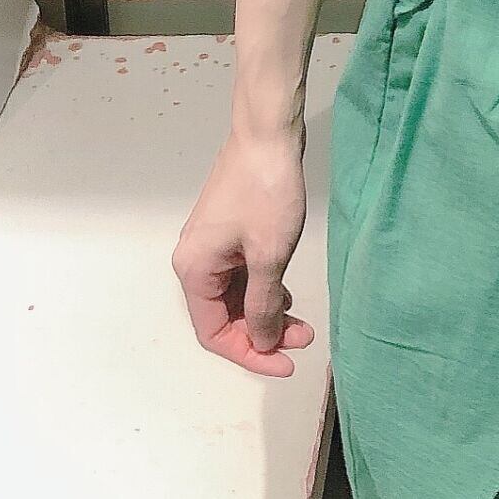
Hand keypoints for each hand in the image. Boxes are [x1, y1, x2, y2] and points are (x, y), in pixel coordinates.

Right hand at [172, 126, 315, 376]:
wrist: (268, 135)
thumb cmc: (266, 190)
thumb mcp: (269, 256)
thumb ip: (263, 305)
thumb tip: (260, 341)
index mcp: (194, 271)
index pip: (215, 333)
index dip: (249, 353)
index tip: (285, 363)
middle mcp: (195, 262)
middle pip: (225, 317)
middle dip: (263, 334)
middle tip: (303, 340)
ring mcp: (212, 247)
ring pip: (237, 298)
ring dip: (267, 314)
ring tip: (303, 322)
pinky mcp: (229, 233)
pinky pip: (242, 277)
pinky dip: (265, 291)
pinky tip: (287, 296)